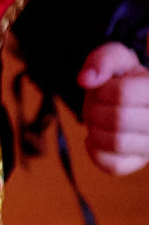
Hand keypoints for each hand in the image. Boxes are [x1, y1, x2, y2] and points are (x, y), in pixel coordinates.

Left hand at [80, 41, 148, 175]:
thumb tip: (86, 79)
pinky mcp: (139, 162)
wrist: (128, 101)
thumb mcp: (116, 58)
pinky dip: (95, 152)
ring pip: (116, 143)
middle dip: (95, 110)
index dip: (102, 90)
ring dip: (94, 130)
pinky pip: (113, 166)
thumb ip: (103, 59)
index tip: (103, 89)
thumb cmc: (123, 77)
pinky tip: (96, 138)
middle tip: (96, 106)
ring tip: (98, 121)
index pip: (123, 94)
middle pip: (118, 120)